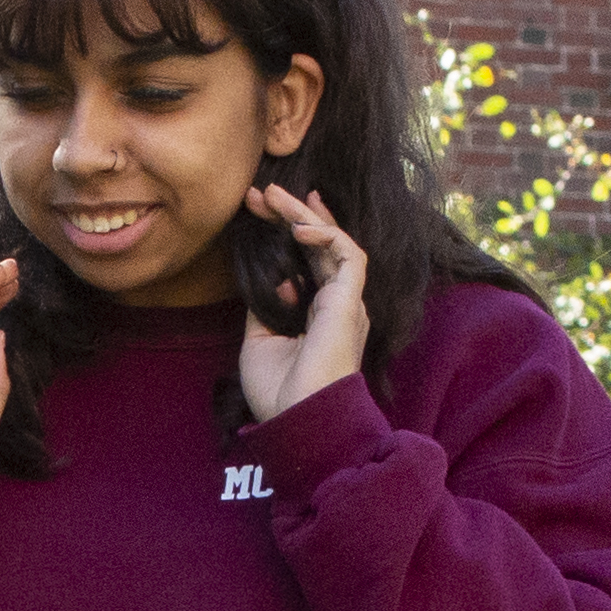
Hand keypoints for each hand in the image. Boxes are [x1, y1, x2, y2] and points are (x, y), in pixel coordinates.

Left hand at [241, 183, 366, 421]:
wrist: (297, 418)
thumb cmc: (279, 391)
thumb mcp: (260, 341)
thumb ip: (265, 307)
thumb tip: (271, 277)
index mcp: (318, 314)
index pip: (309, 261)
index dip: (289, 233)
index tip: (261, 211)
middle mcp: (336, 303)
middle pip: (319, 246)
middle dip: (292, 214)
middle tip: (263, 192)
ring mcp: (345, 301)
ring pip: (334, 242)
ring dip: (304, 215)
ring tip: (273, 196)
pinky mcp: (350, 301)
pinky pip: (347, 255)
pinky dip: (325, 235)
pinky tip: (297, 227)